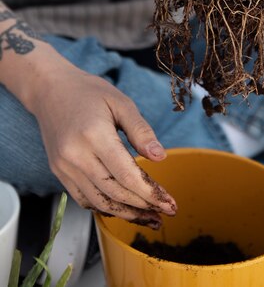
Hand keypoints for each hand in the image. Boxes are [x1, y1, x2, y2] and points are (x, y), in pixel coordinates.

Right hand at [31, 66, 176, 227]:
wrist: (51, 90)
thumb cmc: (89, 92)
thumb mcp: (121, 102)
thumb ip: (141, 130)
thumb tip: (160, 157)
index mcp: (95, 135)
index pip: (127, 175)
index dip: (151, 194)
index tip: (170, 204)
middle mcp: (76, 155)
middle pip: (115, 192)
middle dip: (144, 206)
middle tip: (166, 212)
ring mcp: (64, 166)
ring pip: (99, 201)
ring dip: (126, 214)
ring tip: (149, 217)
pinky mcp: (59, 171)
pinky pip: (83, 198)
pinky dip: (104, 207)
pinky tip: (123, 208)